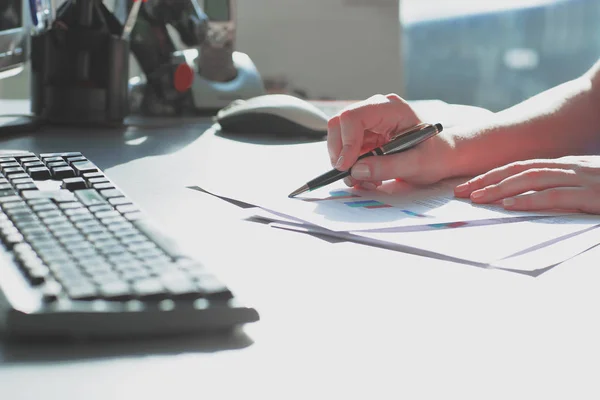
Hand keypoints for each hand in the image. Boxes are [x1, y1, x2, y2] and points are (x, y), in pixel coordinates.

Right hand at [327, 94, 453, 189]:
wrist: (443, 156)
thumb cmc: (436, 155)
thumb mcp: (417, 164)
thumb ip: (388, 167)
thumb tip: (357, 170)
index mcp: (391, 109)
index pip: (353, 117)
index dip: (345, 142)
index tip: (346, 166)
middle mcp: (376, 111)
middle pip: (339, 125)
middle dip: (340, 153)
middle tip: (350, 176)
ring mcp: (369, 123)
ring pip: (339, 139)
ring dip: (346, 163)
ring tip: (364, 181)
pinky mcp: (365, 137)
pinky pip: (346, 150)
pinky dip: (351, 167)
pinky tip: (367, 177)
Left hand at [454, 156, 599, 213]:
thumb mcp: (588, 186)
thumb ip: (563, 189)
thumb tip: (532, 198)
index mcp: (568, 166)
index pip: (522, 167)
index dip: (492, 175)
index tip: (468, 186)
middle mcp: (571, 168)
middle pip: (519, 170)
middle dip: (486, 180)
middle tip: (458, 192)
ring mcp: (583, 179)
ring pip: (532, 179)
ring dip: (499, 188)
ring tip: (475, 199)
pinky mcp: (593, 195)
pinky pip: (556, 195)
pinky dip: (530, 199)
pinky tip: (509, 205)